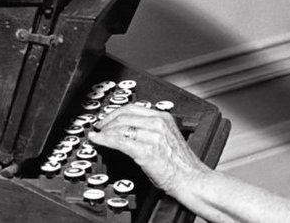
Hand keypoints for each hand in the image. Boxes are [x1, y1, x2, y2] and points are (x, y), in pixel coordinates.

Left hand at [89, 104, 210, 196]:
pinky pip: (119, 141)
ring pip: (120, 127)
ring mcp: (152, 137)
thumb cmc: (182, 166)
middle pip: (124, 116)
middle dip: (107, 121)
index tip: (107, 119)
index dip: (115, 113)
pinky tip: (98, 141)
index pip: (133, 108)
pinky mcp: (146, 151)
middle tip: (98, 128)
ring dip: (104, 131)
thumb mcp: (168, 139)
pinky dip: (105, 140)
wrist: (192, 180)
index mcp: (164, 118)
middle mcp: (158, 123)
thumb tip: (130, 131)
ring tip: (97, 136)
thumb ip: (152, 131)